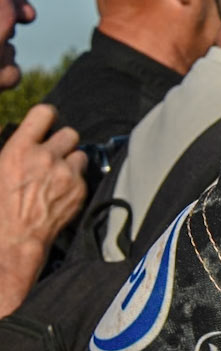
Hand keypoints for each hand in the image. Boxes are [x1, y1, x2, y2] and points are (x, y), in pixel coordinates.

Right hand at [0, 103, 87, 316]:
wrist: (16, 237)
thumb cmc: (1, 204)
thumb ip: (14, 148)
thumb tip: (24, 137)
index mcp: (20, 148)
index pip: (44, 113)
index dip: (47, 116)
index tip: (46, 123)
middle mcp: (46, 157)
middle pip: (69, 133)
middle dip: (62, 143)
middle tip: (53, 154)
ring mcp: (65, 174)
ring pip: (80, 154)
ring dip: (71, 161)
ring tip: (58, 175)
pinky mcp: (79, 190)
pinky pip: (83, 175)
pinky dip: (75, 181)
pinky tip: (60, 192)